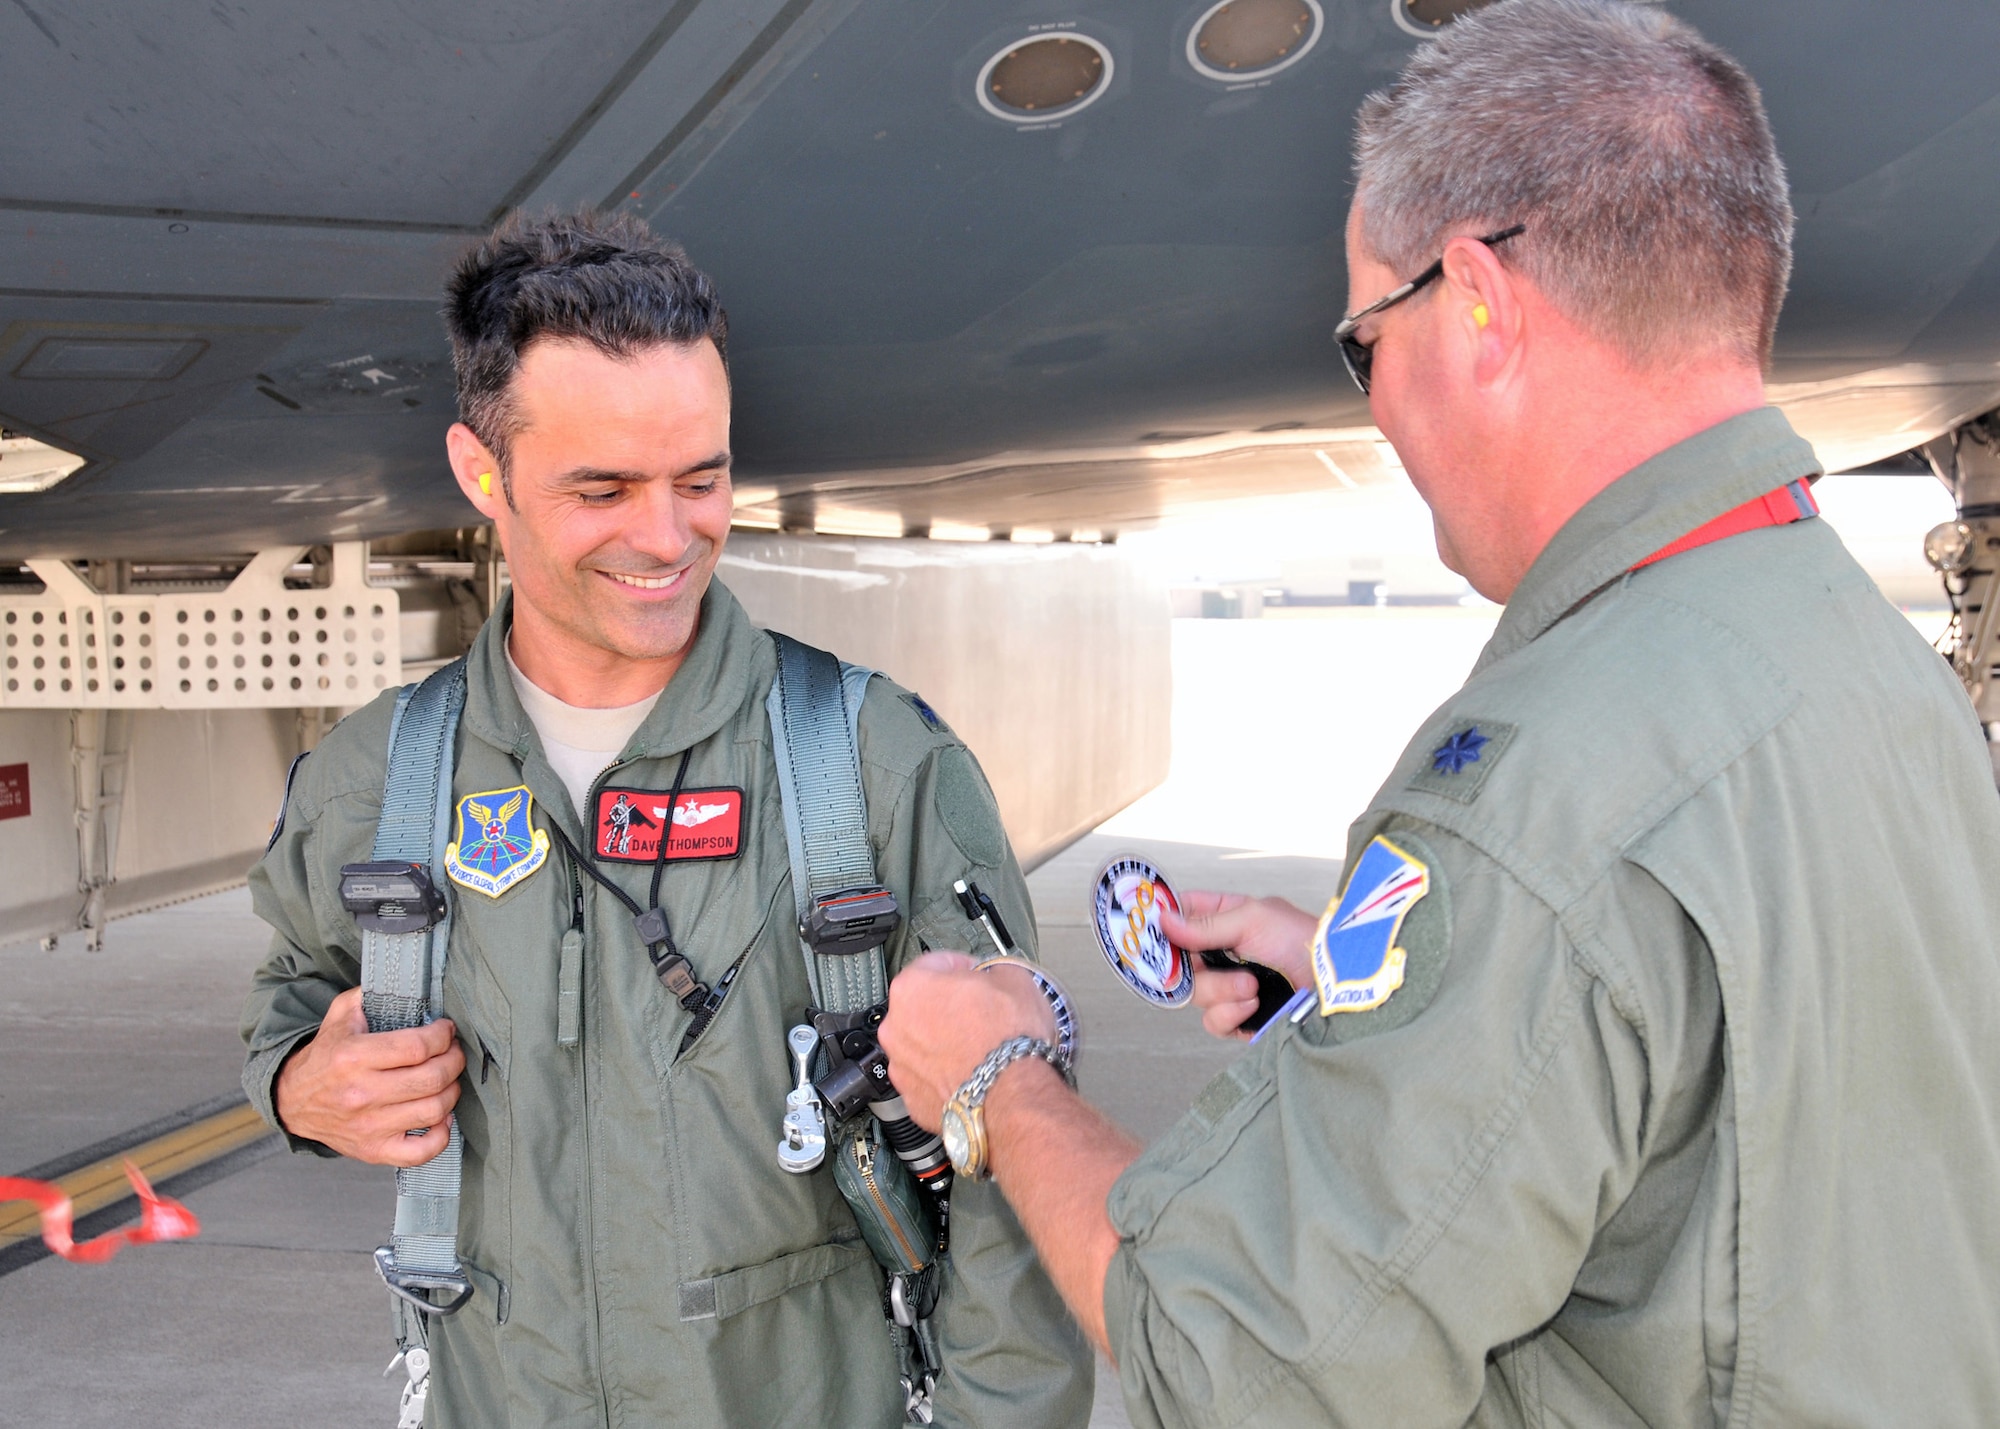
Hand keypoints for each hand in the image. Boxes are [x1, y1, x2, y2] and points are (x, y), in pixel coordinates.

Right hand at [274, 988, 465, 1164]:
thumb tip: (408, 982)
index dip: (443, 1035)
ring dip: (452, 1091)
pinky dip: (441, 1134)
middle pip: (432, 1078)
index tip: (446, 1030)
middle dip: (454, 1060)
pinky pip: (421, 1152)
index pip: (418, 1047)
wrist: (293, 1101)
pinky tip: (441, 1116)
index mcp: (354, 1057)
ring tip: (447, 1078)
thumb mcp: (340, 1016)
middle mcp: (361, 1094)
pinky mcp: (373, 1150)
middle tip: (453, 1052)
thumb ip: (370, 995)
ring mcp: (369, 1126)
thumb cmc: (326, 1055)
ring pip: (434, 1110)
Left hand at [879, 951, 1056, 1128]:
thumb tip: (995, 975)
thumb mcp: (1014, 978)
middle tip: (982, 1013)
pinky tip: (974, 1073)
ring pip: (924, 1046)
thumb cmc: (1008, 1040)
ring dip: (946, 1043)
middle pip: (924, 1007)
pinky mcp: (914, 1101)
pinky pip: (930, 1079)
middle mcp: (897, 1028)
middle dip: (951, 1007)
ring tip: (980, 1047)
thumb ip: (993, 970)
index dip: (963, 967)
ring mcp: (902, 1068)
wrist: (1013, 1096)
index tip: (977, 974)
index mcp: (911, 988)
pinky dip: (947, 1075)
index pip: (936, 964)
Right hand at [1160, 890, 1318, 1039]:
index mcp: (1223, 919)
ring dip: (1220, 991)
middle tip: (1205, 967)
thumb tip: (1162, 919)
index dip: (1164, 926)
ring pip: (1194, 995)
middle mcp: (1221, 953)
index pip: (1179, 918)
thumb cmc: (1300, 939)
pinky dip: (1230, 1014)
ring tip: (1251, 986)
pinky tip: (1253, 1004)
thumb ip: (1204, 925)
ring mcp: (1228, 986)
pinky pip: (1213, 1022)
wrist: (1334, 983)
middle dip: (1194, 968)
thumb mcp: (1252, 919)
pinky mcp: (1238, 1017)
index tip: (1154, 933)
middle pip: (1178, 963)